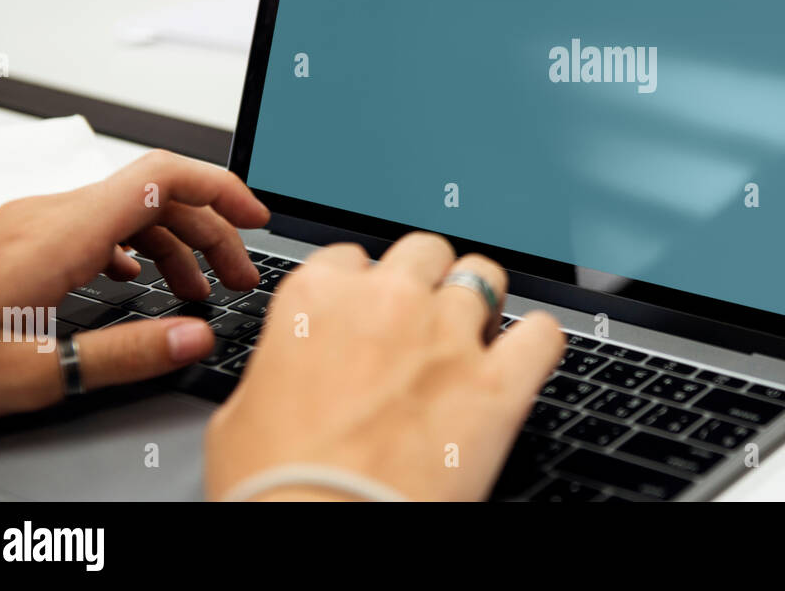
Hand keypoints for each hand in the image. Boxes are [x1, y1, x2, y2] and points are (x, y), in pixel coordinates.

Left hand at [0, 151, 268, 425]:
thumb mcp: (38, 371)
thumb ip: (129, 353)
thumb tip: (197, 337)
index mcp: (62, 233)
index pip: (164, 175)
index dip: (223, 188)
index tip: (256, 217)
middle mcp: (47, 214)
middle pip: (154, 196)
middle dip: (210, 231)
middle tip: (237, 278)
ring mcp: (28, 222)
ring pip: (124, 211)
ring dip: (172, 245)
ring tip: (197, 291)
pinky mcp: (15, 239)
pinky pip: (91, 225)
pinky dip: (131, 248)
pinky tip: (133, 282)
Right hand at [205, 232, 564, 501]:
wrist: (321, 531)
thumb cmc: (273, 485)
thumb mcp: (242, 413)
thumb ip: (280, 365)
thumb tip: (292, 369)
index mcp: (317, 298)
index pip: (351, 258)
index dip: (362, 288)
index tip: (367, 315)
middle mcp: (387, 301)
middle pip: (424, 252)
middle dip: (425, 281)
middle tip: (421, 324)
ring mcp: (447, 336)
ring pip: (484, 275)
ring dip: (478, 303)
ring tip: (473, 337)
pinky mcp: (498, 382)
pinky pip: (542, 333)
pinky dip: (536, 342)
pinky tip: (523, 358)